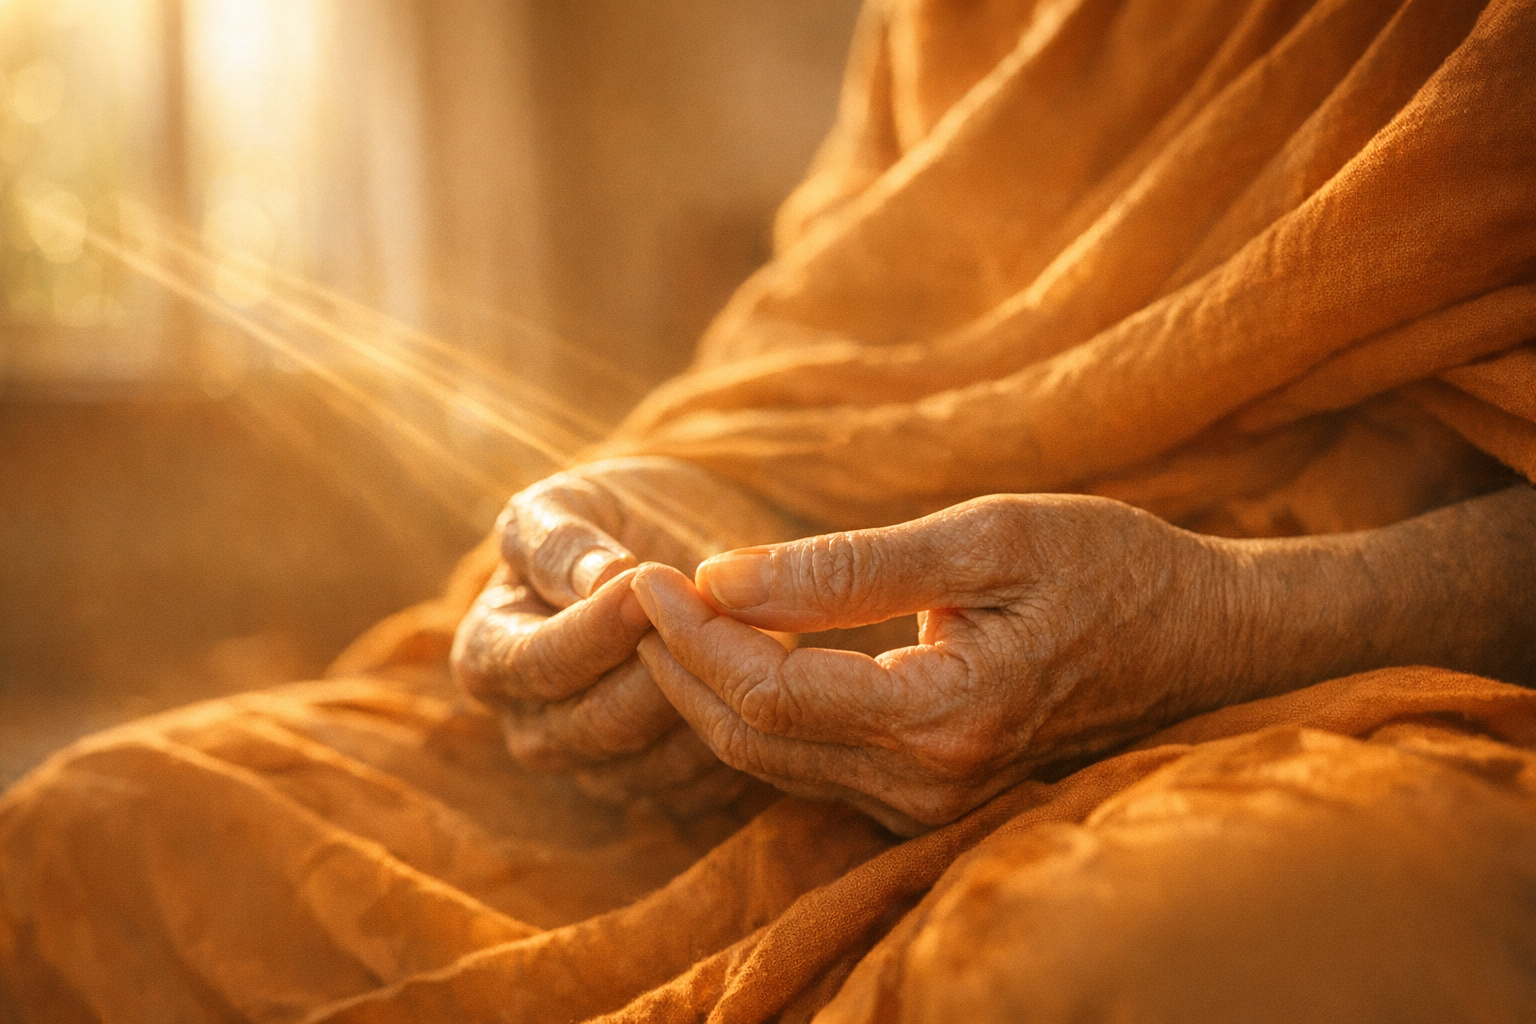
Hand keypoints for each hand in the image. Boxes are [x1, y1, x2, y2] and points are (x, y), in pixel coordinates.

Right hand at [450, 456, 803, 812]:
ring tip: (746, 640)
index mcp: (490, 654)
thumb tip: (592, 580)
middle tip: (711, 614)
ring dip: (704, 705)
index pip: (535, 663)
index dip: (591, 629)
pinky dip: (734, 739)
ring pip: (652, 765)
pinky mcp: (661, 792)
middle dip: (660, 669)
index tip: (641, 583)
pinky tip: (763, 685)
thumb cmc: (619, 515)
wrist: (689, 545)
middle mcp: (534, 728)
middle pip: (595, 724)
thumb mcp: (579, 501)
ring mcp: (596, 770)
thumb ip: (562, 540)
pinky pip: (698, 789)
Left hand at [628, 494, 1243, 833]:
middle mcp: (931, 786)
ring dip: (706, 690)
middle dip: (678, 665)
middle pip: (754, 737)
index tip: (641, 571)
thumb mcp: (984, 539)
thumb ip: (849, 569)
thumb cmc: (1107, 566)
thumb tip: (722, 576)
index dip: (692, 634)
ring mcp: (931, 805)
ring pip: (772, 760)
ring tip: (662, 614)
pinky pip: (809, 764)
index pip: (771, 692)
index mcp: (947, 717)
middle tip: (629, 589)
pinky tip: (733, 652)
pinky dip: (754, 710)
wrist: (1199, 637)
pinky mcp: (929, 797)